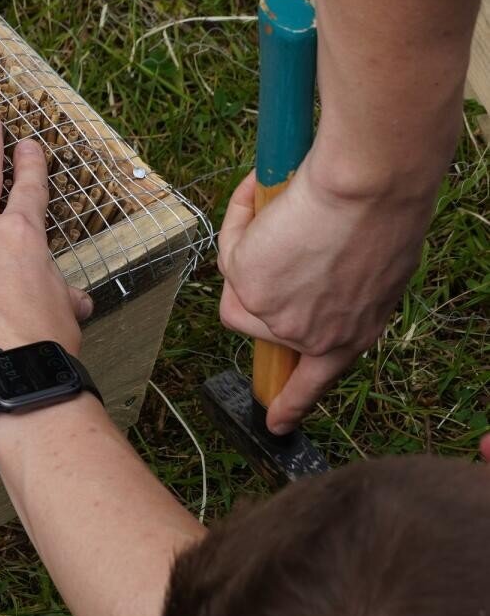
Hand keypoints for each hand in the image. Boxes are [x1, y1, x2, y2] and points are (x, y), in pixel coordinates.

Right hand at [217, 158, 432, 432]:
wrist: (368, 192)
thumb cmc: (385, 216)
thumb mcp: (374, 268)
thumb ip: (340, 289)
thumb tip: (305, 277)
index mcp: (354, 335)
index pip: (316, 381)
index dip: (292, 401)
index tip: (277, 423)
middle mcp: (314, 338)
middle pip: (260, 321)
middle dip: (258, 282)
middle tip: (272, 243)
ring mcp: (277, 319)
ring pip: (239, 288)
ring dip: (250, 249)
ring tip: (283, 212)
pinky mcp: (249, 291)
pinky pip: (230, 253)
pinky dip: (243, 222)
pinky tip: (267, 198)